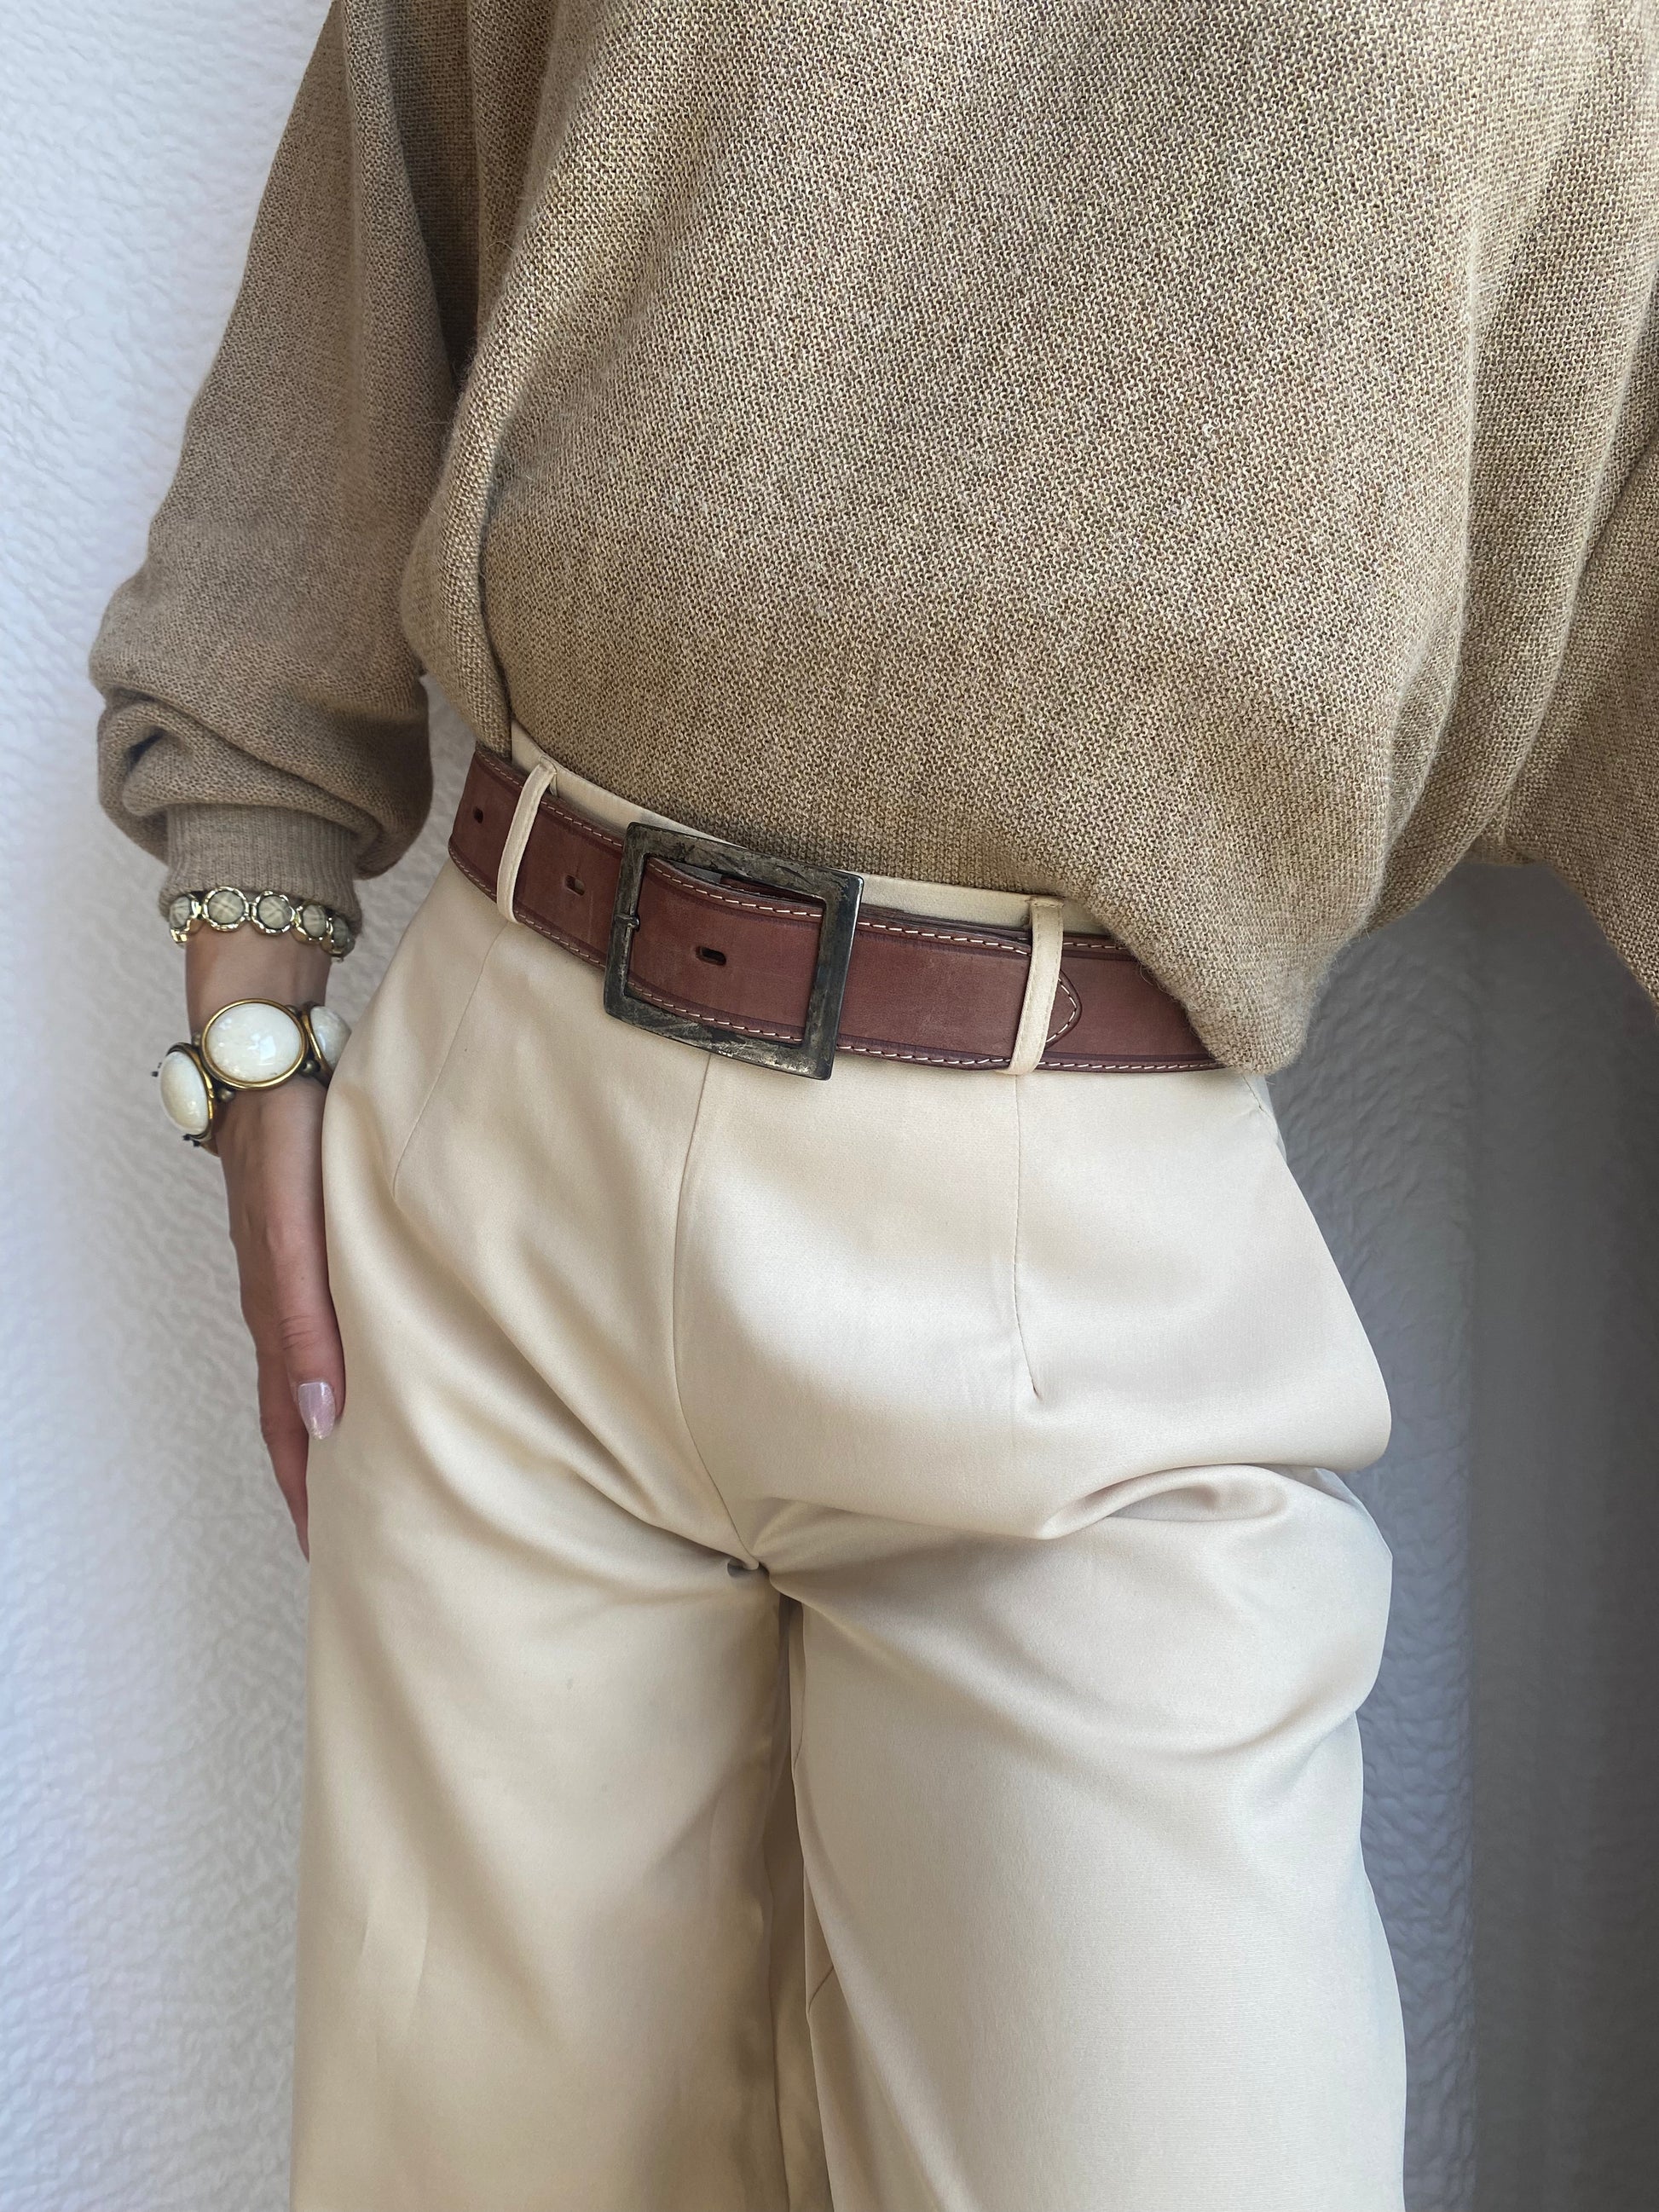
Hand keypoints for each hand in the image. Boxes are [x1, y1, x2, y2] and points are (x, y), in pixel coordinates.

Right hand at [187, 925, 340, 1557]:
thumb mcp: (294, 1227)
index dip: (311, 1494)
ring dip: (335, 1433)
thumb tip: (328, 1414)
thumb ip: (307, 1314)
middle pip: (299, 1415)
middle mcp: (282, 1303)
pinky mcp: (314, 1243)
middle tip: (356, 1544)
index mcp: (278, 1314)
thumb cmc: (283, 1132)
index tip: (334, 1556)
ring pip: (314, 1374)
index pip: (293, 1430)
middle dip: (322, 1481)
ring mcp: (295, 1274)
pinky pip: (326, 1326)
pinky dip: (344, 1370)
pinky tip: (375, 1376)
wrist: (267, 1053)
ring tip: (372, 1480)